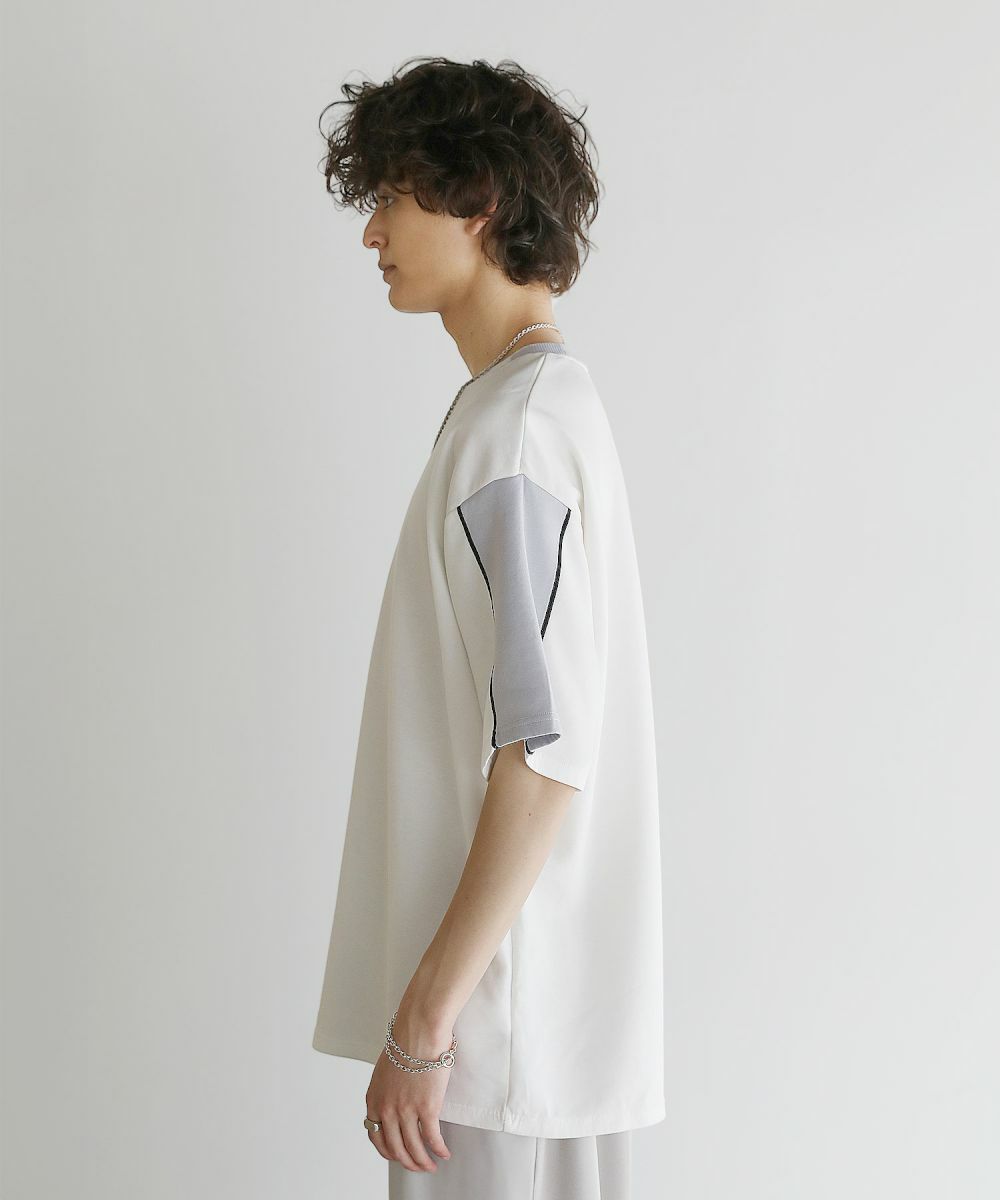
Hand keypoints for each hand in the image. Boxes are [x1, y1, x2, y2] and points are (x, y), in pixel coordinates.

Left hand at [364, 1013, 453, 1172]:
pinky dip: (439, 1149)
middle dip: (408, 1162)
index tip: (399, 1156)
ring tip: (432, 1165)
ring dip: (424, 1162)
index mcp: (374, 1100)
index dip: (389, 1152)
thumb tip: (395, 1105)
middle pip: (396, 1149)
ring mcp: (406, 1111)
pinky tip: (444, 1153)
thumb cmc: (406, 1043)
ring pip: (414, 1149)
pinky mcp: (426, 1108)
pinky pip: (432, 1138)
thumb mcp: (384, 1071)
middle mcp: (387, 1110)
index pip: (376, 1138)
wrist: (419, 1031)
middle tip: (418, 1167)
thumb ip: (386, 1092)